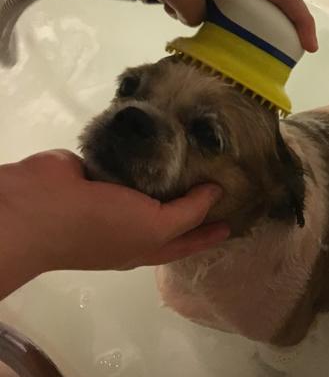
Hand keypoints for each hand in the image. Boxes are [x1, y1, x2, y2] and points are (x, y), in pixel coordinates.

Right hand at [0, 150, 228, 298]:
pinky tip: (171, 132)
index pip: (186, 240)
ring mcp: (117, 193)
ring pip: (154, 180)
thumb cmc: (102, 226)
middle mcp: (133, 221)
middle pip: (173, 209)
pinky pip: (134, 156)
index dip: (210, 233)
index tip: (237, 219)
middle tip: (228, 174)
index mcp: (145, 244)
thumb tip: (216, 194)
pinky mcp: (103, 165)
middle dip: (197, 197)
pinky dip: (150, 147)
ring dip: (174, 166)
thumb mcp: (153, 228)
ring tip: (205, 146)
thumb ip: (187, 213)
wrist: (43, 204)